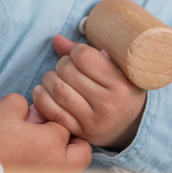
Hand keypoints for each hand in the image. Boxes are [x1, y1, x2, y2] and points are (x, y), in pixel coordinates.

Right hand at [0, 93, 90, 172]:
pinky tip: (31, 170)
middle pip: (82, 152)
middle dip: (72, 142)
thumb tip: (31, 112)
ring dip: (62, 162)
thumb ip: (21, 103)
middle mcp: (58, 166)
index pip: (64, 123)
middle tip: (53, 138)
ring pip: (70, 172)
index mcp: (52, 142)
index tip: (37, 121)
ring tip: (41, 155)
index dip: (50, 119)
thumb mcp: (1, 112)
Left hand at [31, 34, 146, 150]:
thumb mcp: (115, 69)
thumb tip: (56, 39)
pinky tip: (44, 91)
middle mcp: (108, 105)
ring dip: (49, 79)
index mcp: (121, 84)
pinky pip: (52, 112)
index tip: (78, 56)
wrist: (130, 127)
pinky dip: (42, 98)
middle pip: (67, 72)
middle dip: (61, 64)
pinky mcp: (80, 133)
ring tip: (54, 78)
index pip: (84, 56)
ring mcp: (93, 121)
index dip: (75, 51)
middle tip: (65, 67)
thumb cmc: (120, 90)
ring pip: (58, 91)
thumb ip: (86, 52)